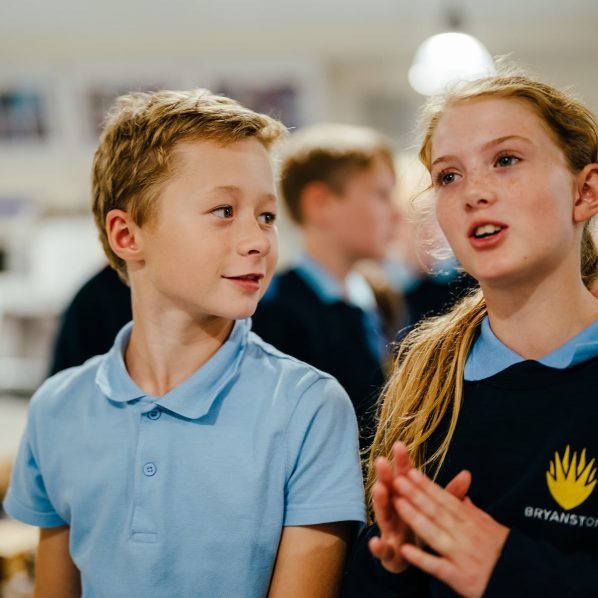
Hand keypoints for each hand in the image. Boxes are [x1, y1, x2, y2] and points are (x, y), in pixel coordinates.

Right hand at [368, 442, 470, 573]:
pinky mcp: (388, 551)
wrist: (406, 559)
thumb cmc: (419, 527)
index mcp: (405, 498)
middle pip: (389, 490)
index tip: (400, 445)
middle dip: (384, 476)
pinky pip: (383, 548)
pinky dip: (378, 547)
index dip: (402, 462)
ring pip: (383, 515)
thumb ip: (449, 494)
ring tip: (378, 489)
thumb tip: (467, 474)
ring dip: (379, 503)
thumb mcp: (435, 510)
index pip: (404, 477)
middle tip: (381, 460)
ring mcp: (389, 530)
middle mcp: (394, 510)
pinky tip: (376, 543)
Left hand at [393, 469, 508, 597]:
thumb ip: (475, 513)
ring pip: (434, 533)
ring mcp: (461, 555)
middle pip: (437, 511)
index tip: (411, 472)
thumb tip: (464, 497)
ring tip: (397, 503)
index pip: (446, 500)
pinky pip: (438, 567)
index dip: (428, 486)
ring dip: (414, 517)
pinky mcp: (460, 578)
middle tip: (397, 479)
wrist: (526, 583)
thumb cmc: (508, 555)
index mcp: (473, 522)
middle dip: (416, 494)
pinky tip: (405, 549)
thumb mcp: (494, 529)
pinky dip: (421, 558)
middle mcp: (466, 535)